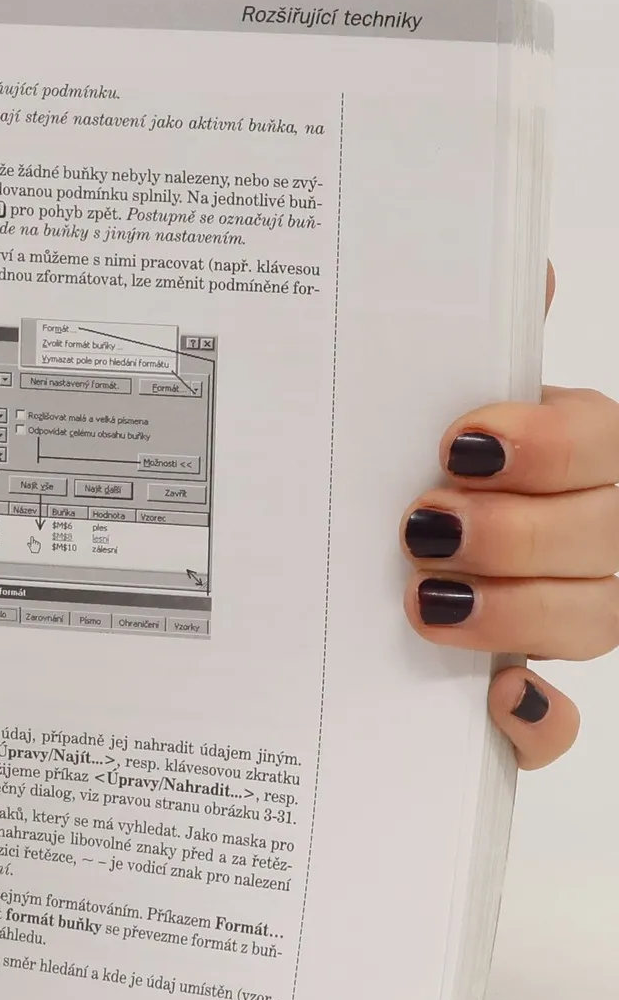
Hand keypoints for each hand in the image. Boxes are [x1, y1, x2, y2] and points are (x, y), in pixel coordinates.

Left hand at [402, 270, 617, 768]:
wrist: (401, 542)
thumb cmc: (441, 463)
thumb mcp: (452, 398)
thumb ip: (488, 343)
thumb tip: (527, 274)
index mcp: (589, 453)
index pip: (607, 444)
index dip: (548, 446)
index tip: (461, 442)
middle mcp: (602, 533)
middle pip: (610, 537)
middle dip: (519, 532)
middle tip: (425, 524)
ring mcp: (580, 612)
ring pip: (597, 623)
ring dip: (517, 612)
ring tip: (425, 598)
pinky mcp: (532, 691)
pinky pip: (560, 725)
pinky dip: (536, 720)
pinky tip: (499, 698)